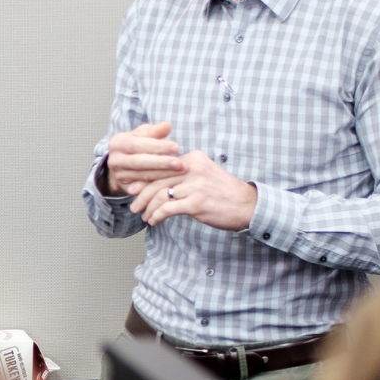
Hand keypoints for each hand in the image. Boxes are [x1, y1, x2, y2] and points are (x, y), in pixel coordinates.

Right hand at [102, 121, 182, 195]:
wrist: (123, 163)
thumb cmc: (137, 144)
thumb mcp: (143, 134)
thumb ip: (155, 131)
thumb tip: (167, 125)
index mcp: (118, 143)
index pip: (138, 145)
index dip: (157, 146)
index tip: (176, 147)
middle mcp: (115, 160)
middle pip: (140, 162)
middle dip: (161, 163)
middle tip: (180, 164)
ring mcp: (119, 175)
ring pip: (143, 176)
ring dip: (164, 174)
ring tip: (181, 171)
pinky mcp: (126, 186)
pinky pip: (144, 187)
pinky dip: (159, 184)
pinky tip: (172, 181)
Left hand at [130, 150, 256, 230]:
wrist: (246, 205)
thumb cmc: (222, 192)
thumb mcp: (203, 175)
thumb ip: (183, 174)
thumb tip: (156, 181)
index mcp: (193, 158)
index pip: (161, 166)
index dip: (144, 178)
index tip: (132, 187)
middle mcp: (193, 168)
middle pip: (157, 180)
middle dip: (141, 194)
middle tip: (133, 205)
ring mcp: (195, 185)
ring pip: (160, 195)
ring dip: (149, 208)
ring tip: (144, 216)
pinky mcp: (196, 202)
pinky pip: (168, 209)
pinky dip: (157, 216)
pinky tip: (154, 221)